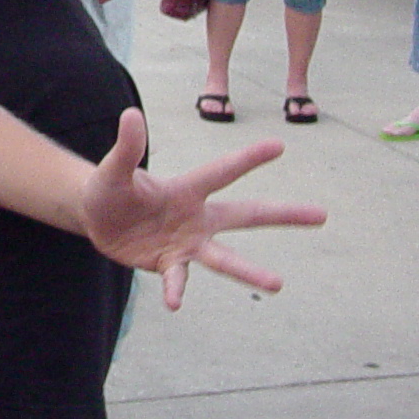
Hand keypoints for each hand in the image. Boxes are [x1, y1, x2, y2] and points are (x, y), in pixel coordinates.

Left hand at [79, 108, 327, 309]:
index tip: (280, 144)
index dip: (248, 159)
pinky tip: (175, 304)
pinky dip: (177, 290)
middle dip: (283, 214)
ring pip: (223, 258)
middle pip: (246, 214)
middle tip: (322, 215)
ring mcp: (186, 243)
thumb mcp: (114, 169)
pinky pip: (177, 279)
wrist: (96, 218)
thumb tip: (130, 114)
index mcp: (186, 189)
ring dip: (249, 270)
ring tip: (277, 284)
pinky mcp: (168, 264)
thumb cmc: (109, 187)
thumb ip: (127, 147)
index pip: (221, 171)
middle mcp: (195, 217)